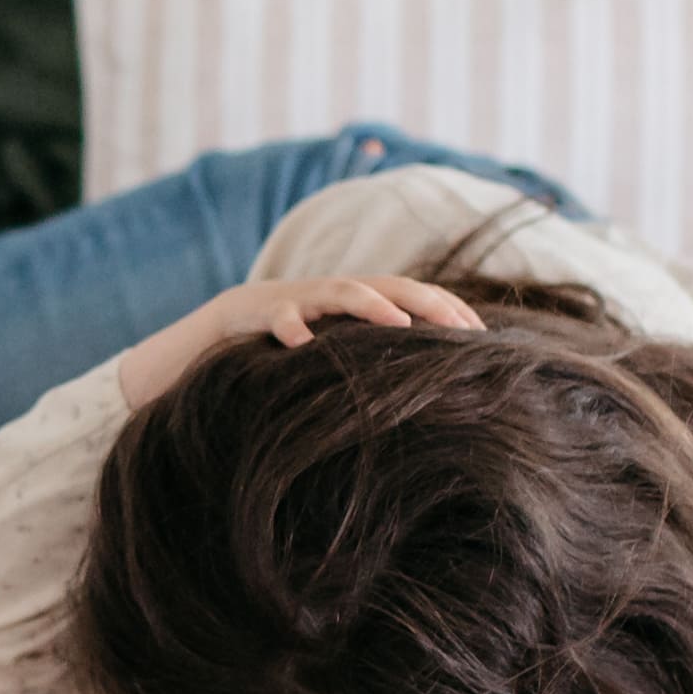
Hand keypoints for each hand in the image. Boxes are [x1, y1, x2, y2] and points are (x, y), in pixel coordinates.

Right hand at [118, 272, 488, 408]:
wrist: (209, 334)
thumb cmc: (278, 357)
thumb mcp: (330, 362)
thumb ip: (366, 369)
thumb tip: (423, 408)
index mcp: (354, 305)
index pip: (413, 297)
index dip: (447, 312)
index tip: (483, 337)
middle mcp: (330, 294)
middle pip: (389, 286)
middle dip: (425, 302)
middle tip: (460, 326)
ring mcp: (296, 298)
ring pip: (340, 291)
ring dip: (370, 304)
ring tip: (397, 321)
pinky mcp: (258, 312)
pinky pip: (278, 318)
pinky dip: (292, 329)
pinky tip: (304, 347)